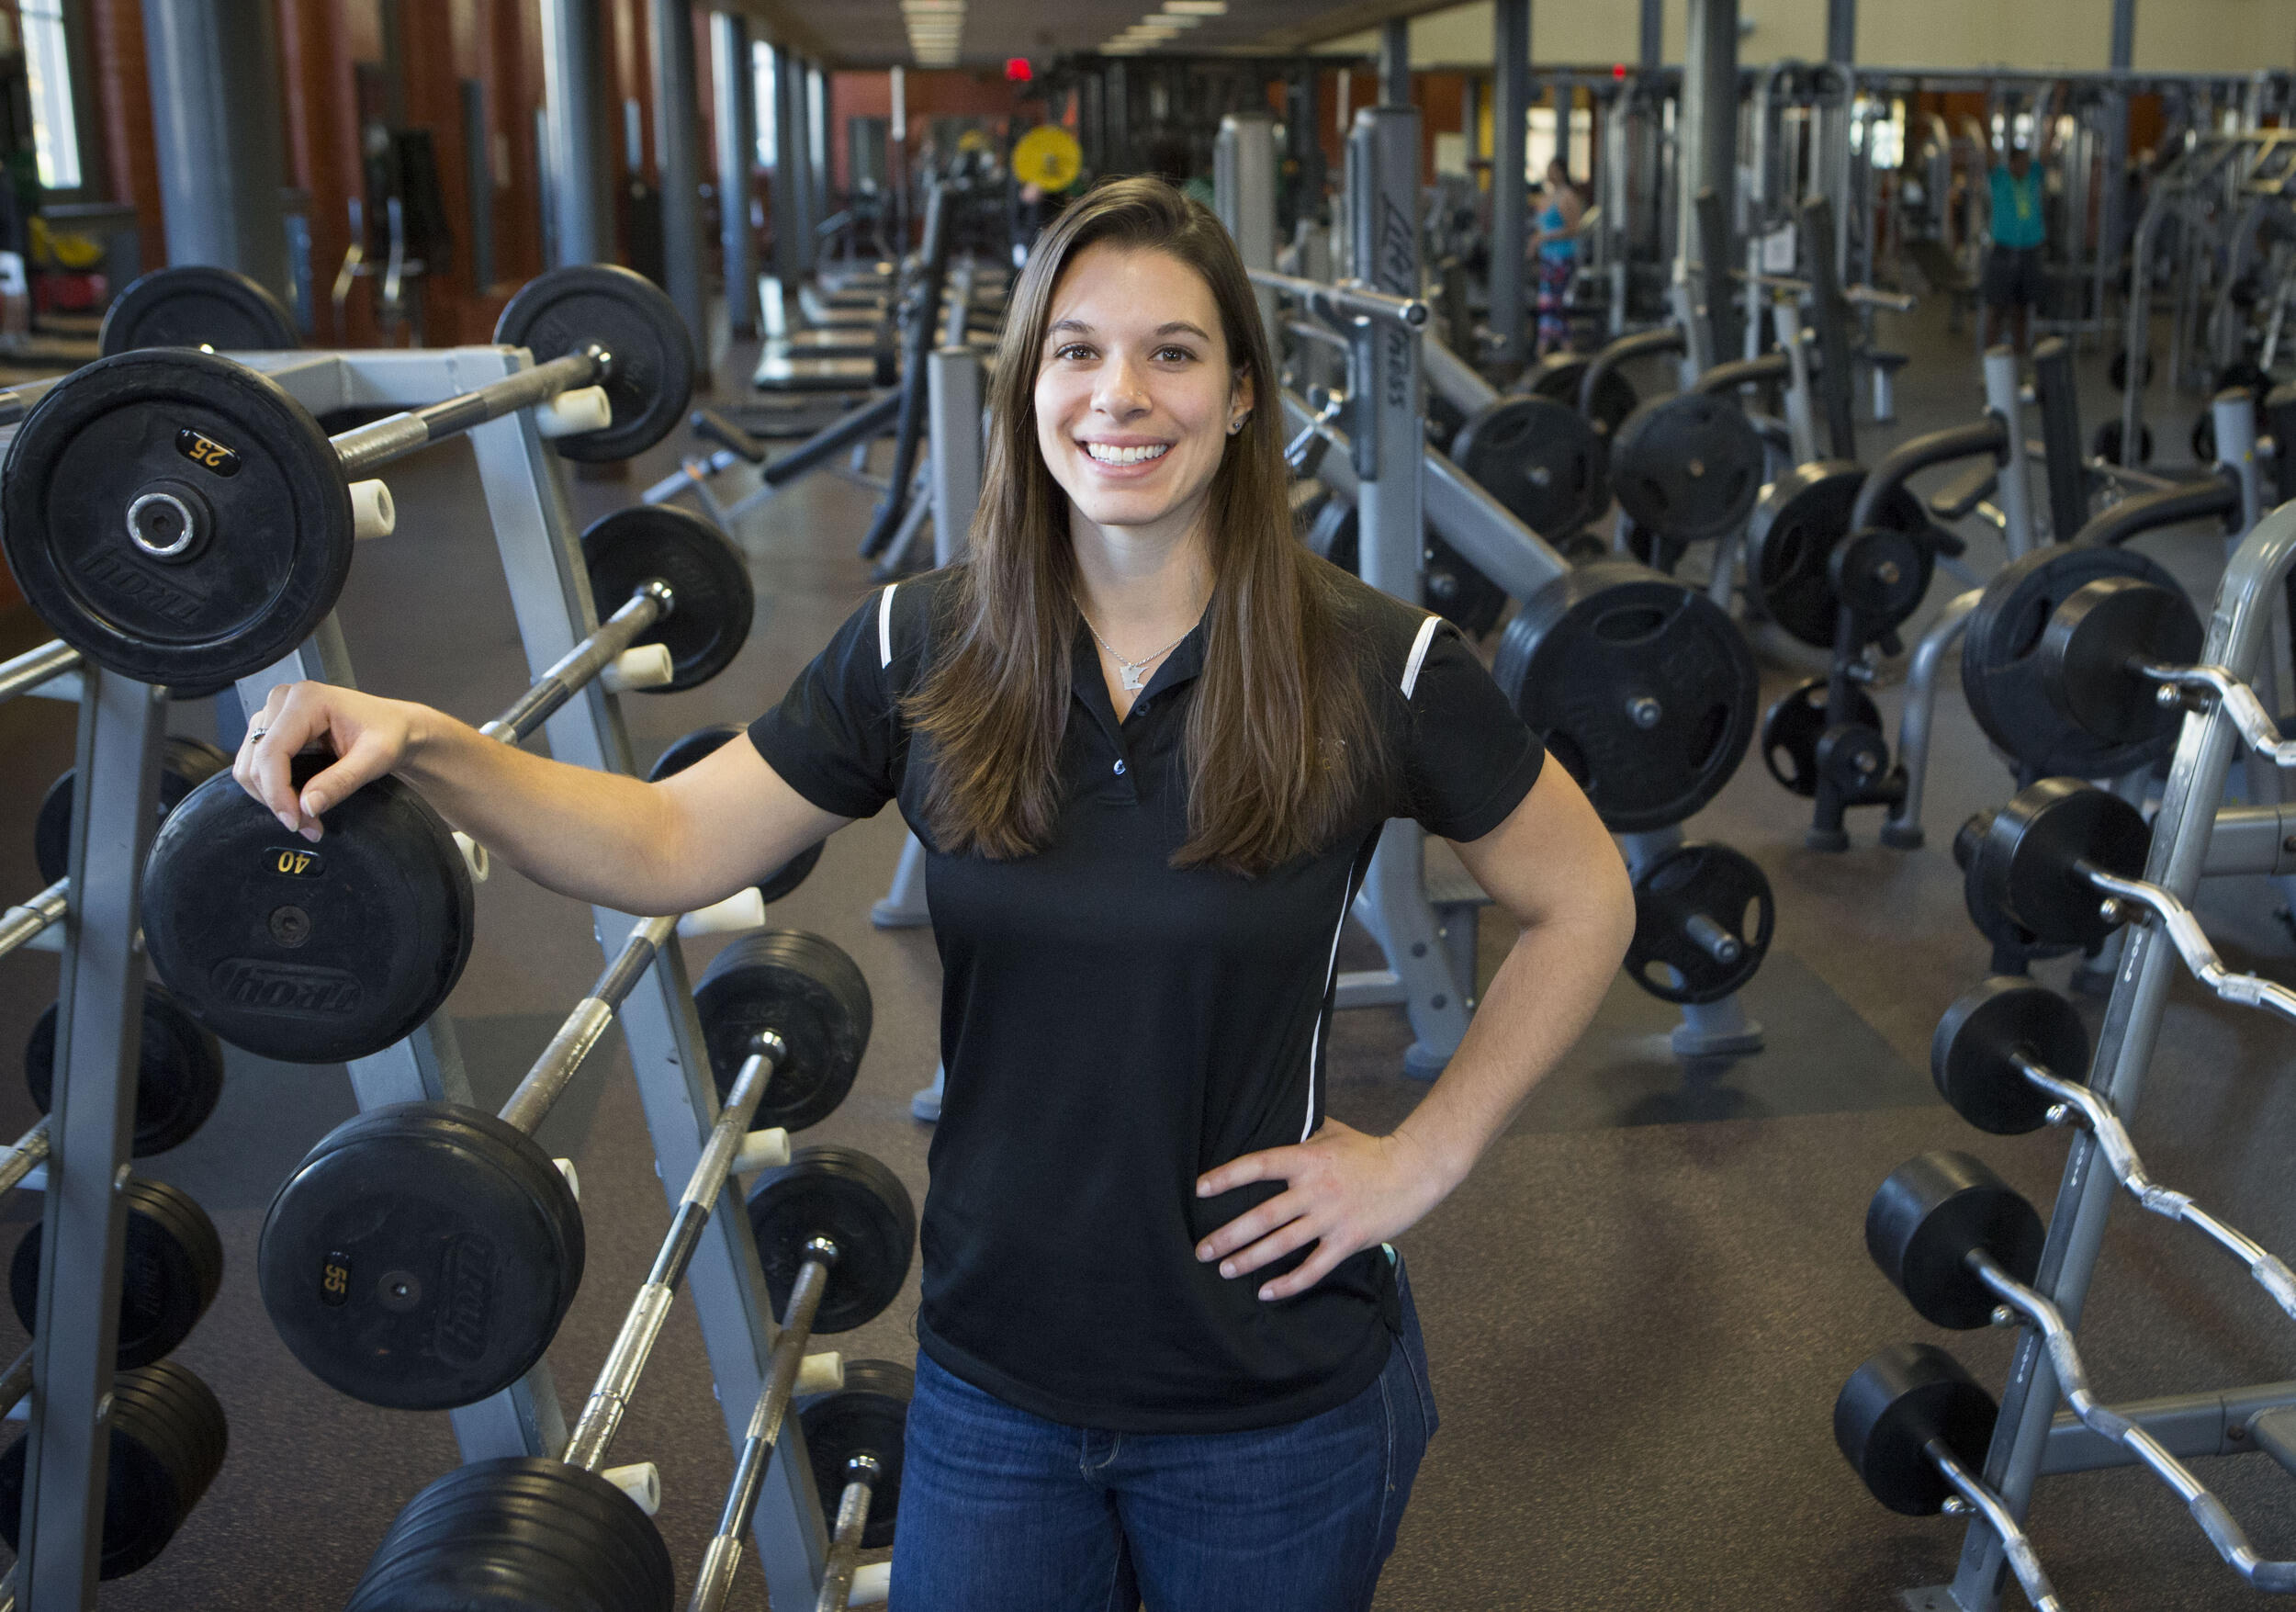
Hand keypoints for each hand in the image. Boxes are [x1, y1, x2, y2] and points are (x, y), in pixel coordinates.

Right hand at [233, 681, 423, 841]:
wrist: (396, 726)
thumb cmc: (390, 734)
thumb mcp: (376, 758)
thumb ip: (341, 781)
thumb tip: (307, 806)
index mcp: (306, 699)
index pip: (271, 752)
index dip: (277, 793)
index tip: (296, 822)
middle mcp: (282, 700)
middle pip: (255, 761)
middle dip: (276, 799)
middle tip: (307, 826)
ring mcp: (273, 713)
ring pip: (249, 765)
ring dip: (271, 797)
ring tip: (304, 818)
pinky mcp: (272, 729)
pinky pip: (255, 764)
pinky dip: (271, 789)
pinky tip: (295, 803)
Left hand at [1193, 1120, 1458, 1300]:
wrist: (1413, 1171)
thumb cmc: (1368, 1151)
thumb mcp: (1331, 1132)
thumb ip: (1300, 1134)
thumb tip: (1270, 1123)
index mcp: (1307, 1159)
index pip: (1258, 1166)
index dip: (1227, 1178)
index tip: (1199, 1190)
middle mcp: (1315, 1189)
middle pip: (1263, 1216)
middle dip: (1228, 1235)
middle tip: (1201, 1249)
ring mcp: (1331, 1217)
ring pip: (1282, 1244)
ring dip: (1249, 1260)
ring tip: (1224, 1270)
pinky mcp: (1348, 1240)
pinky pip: (1313, 1268)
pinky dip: (1289, 1283)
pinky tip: (1267, 1292)